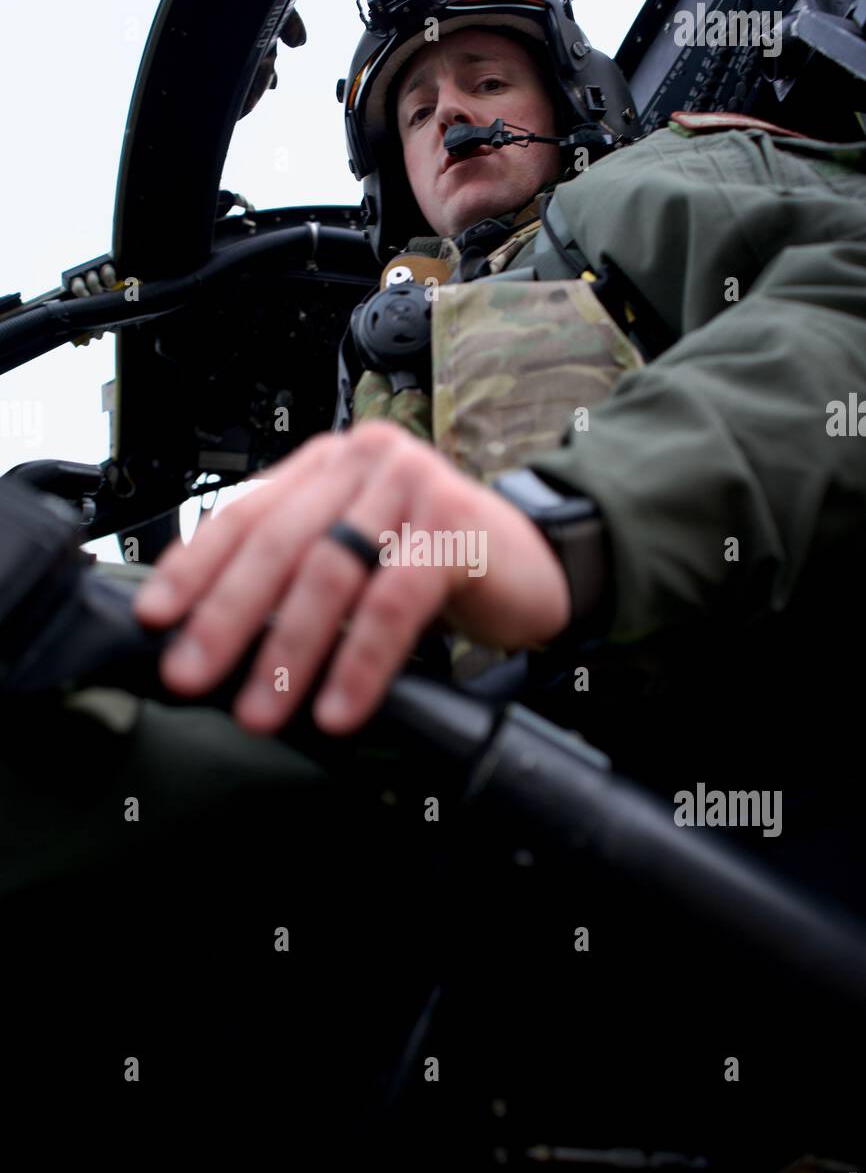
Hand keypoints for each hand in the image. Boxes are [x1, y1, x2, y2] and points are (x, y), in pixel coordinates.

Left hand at [133, 420, 571, 735]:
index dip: (194, 568)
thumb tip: (216, 635)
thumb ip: (298, 572)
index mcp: (327, 467)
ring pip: (330, 574)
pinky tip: (338, 706)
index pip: (244, 513)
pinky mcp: (453, 525)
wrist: (540, 560)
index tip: (155, 619)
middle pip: (277, 543)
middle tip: (192, 674)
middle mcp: (363, 463)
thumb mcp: (358, 555)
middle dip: (227, 618)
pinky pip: (393, 603)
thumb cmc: (439, 562)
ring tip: (261, 709)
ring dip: (288, 651)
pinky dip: (361, 661)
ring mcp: (411, 486)